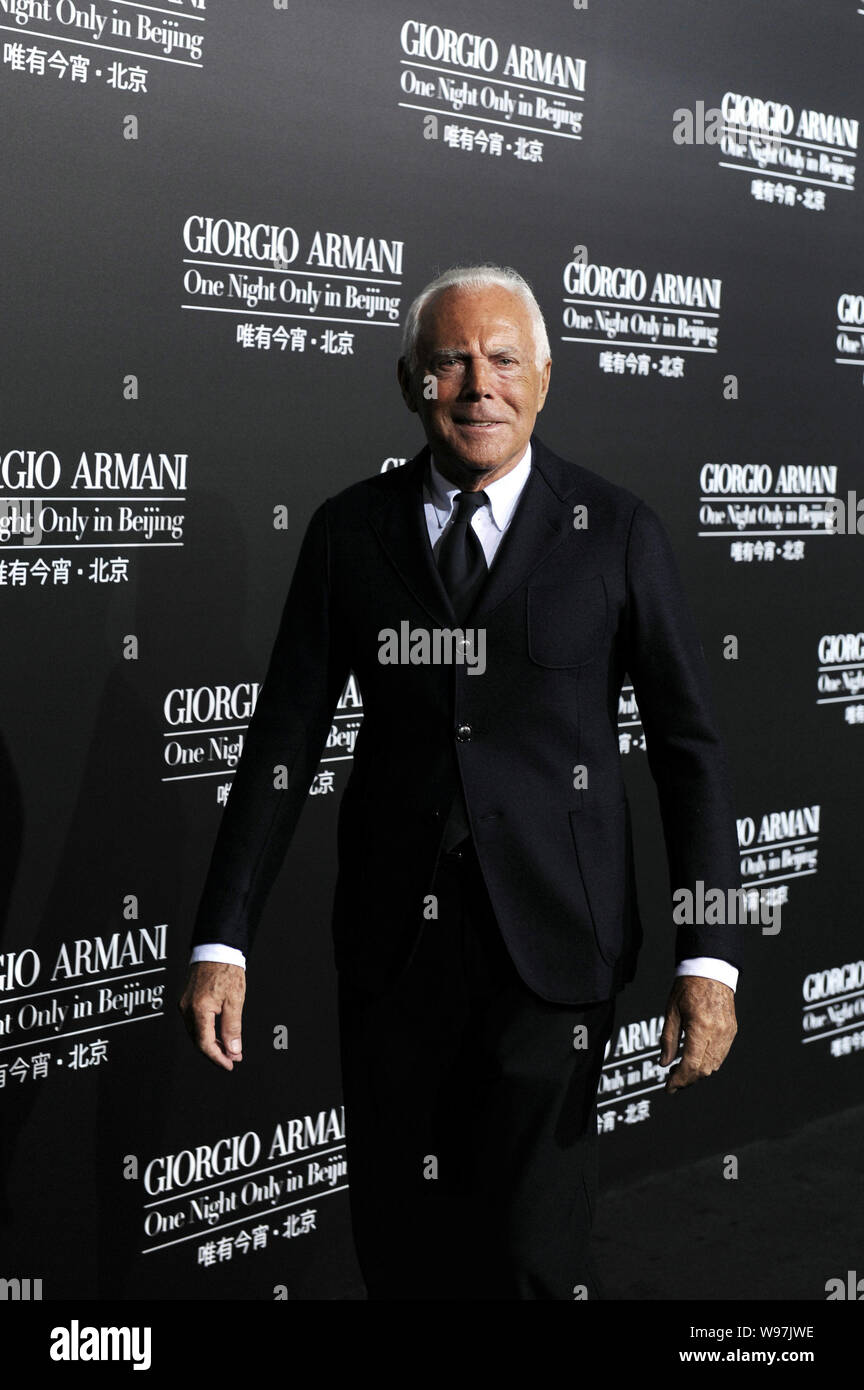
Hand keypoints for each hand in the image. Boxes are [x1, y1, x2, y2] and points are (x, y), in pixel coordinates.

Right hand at [178, 961, 245, 1071]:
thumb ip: (232, 1028)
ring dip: (211, 1043)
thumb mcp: (235, 1000)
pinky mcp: (186, 1001)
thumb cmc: (226, 971)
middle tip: (233, 1058)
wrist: (217, 949)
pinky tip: (218, 1034)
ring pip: (195, 1033)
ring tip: (228, 1048)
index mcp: (199, 1010)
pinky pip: (194, 1023)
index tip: (231, 1064)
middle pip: (198, 1041)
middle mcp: (187, 1009)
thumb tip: (233, 1050)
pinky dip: (206, 1032)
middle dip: (216, 1053)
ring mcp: (184, 1005)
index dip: (218, 1058)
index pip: (205, 1044)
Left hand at [659, 975, 736, 1092]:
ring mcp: (728, 1033)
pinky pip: (721, 1056)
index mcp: (700, 1027)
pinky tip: (696, 1061)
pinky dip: (708, 1064)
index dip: (679, 1080)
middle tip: (672, 1082)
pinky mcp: (732, 1031)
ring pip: (714, 1066)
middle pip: (704, 1070)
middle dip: (688, 1080)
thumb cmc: (688, 986)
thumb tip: (664, 1062)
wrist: (710, 970)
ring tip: (681, 1072)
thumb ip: (668, 1039)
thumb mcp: (671, 1011)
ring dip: (698, 1074)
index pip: (691, 1065)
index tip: (669, 1087)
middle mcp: (717, 1032)